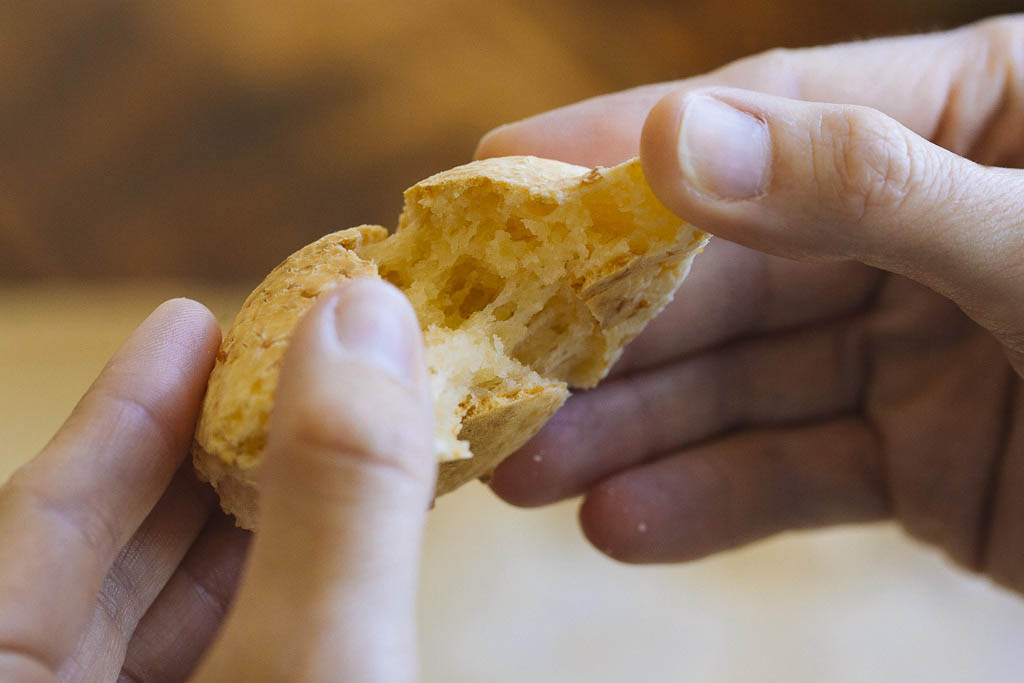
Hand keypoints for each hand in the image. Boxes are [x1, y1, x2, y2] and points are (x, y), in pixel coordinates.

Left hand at [0, 280, 434, 680]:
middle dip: (211, 457)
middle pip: (108, 557)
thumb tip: (364, 321)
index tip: (192, 319)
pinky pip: (215, 660)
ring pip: (164, 615)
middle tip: (288, 371)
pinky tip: (333, 553)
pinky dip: (275, 599)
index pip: (43, 514)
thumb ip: (332, 501)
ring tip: (324, 445)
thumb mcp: (309, 673)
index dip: (129, 405)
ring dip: (256, 527)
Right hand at [479, 15, 1023, 591]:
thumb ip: (870, 185)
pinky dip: (711, 502)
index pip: (766, 115)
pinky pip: (797, 473)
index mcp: (977, 115)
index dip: (620, 147)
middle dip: (605, 329)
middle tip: (490, 372)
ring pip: (745, 384)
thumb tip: (682, 137)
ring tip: (523, 472)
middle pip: (728, 268)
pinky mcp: (922, 459)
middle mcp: (927, 222)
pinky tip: (622, 523)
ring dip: (631, 431)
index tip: (494, 175)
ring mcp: (919, 344)